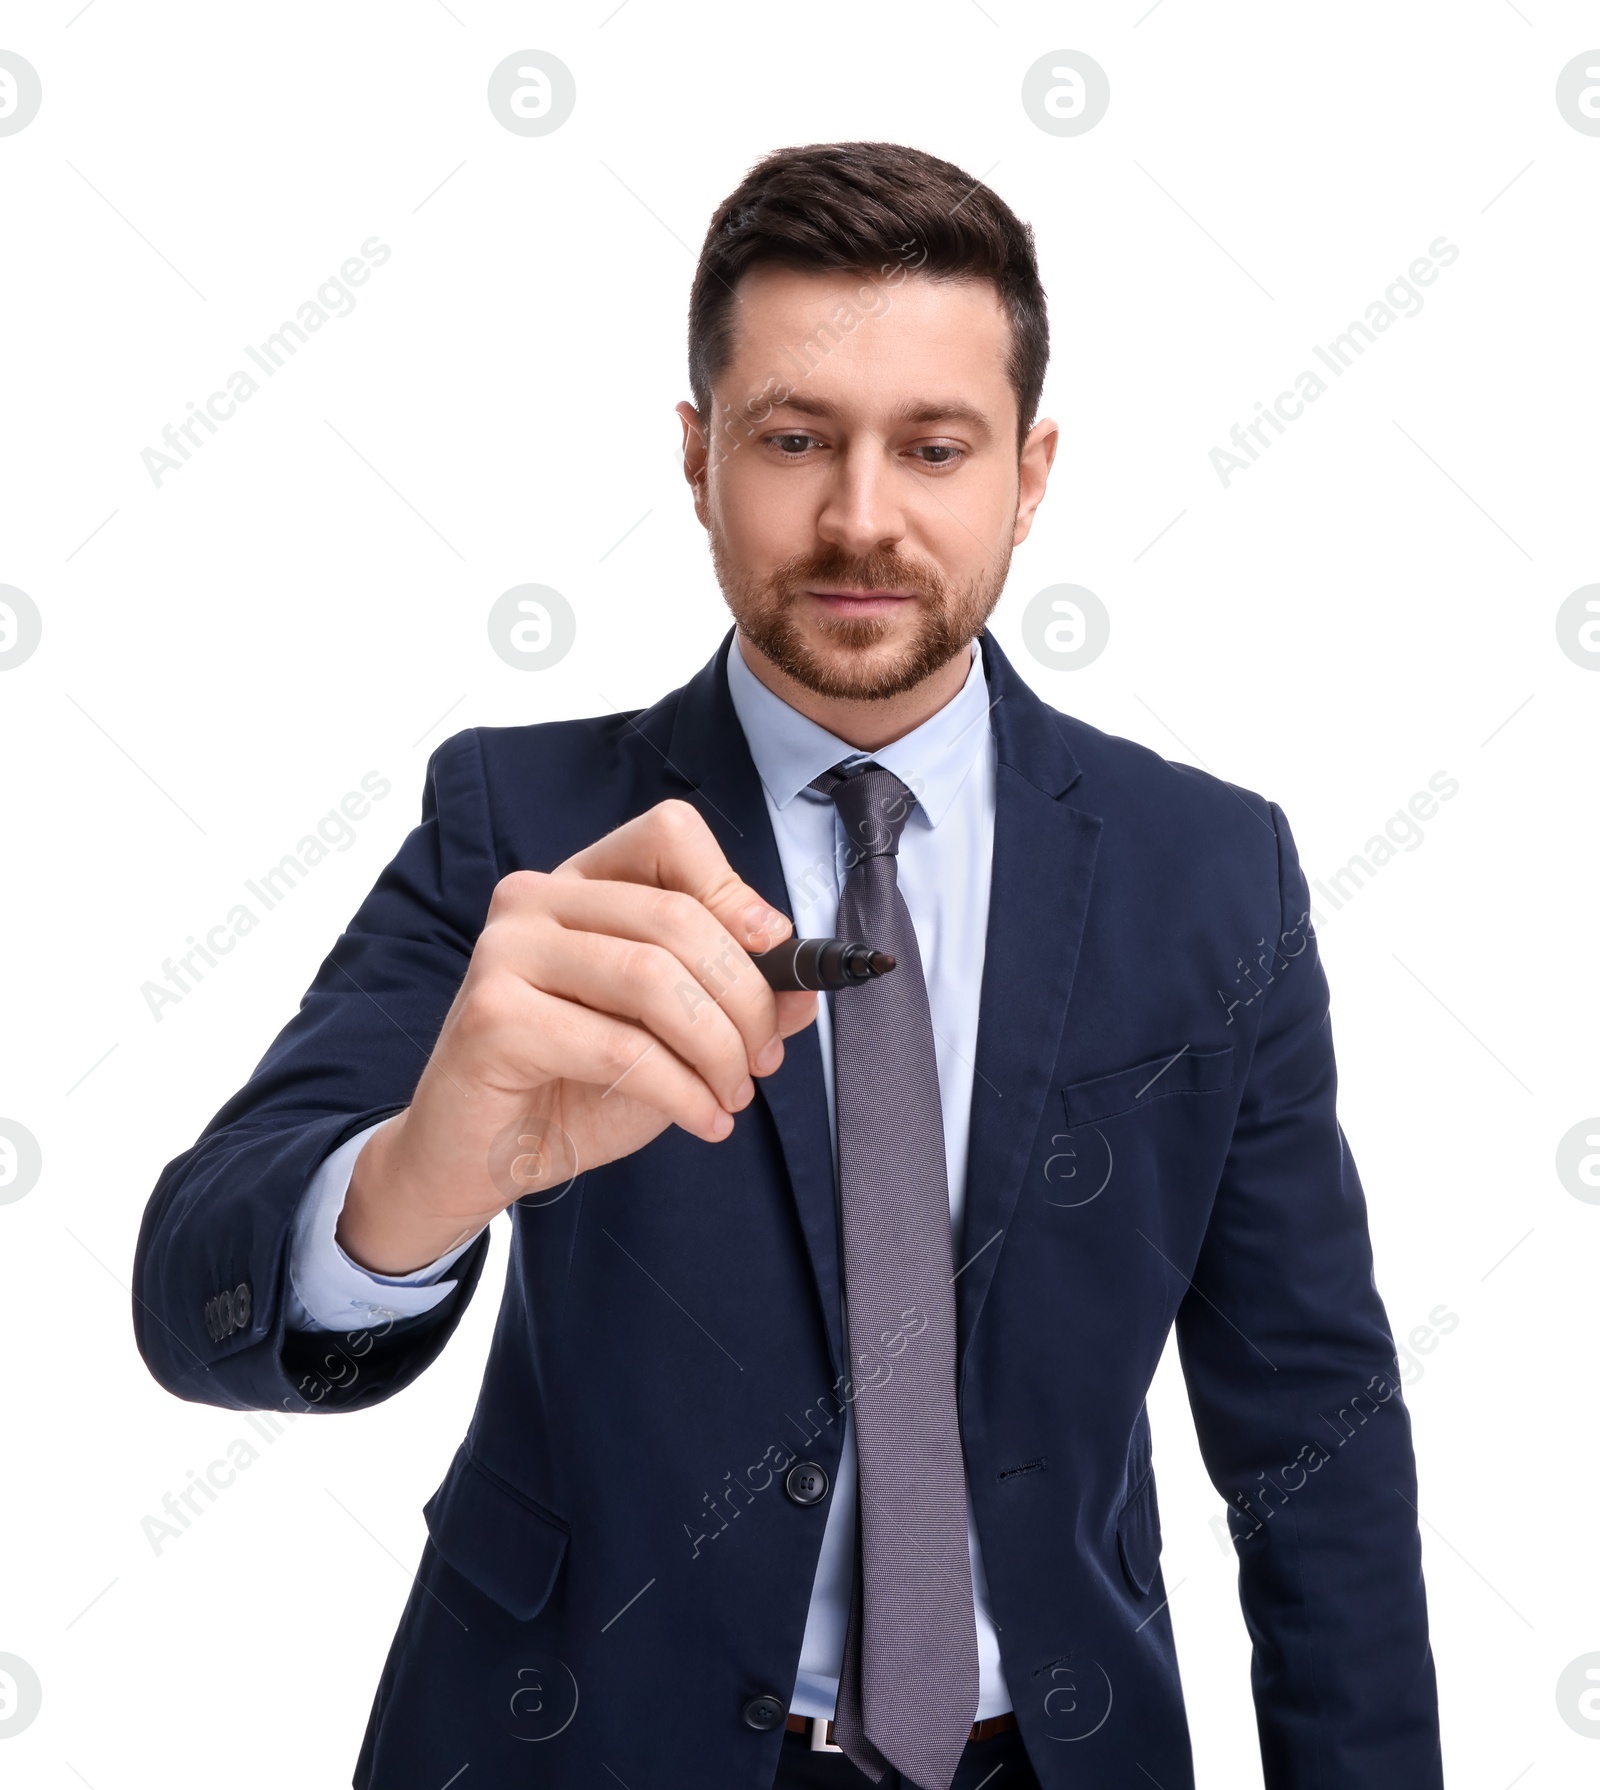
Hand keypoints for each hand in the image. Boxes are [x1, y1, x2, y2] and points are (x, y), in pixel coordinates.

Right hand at [336, 800, 818, 1273]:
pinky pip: (621, 1048)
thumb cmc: (572, 1088)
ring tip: (732, 1095)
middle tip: (764, 1060)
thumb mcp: (672, 1039)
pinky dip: (682, 1092)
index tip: (775, 954)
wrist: (475, 1160)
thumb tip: (803, 989)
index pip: (669, 837)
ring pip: (653, 979)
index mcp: (578, 886)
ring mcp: (505, 952)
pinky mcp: (494, 1017)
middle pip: (677, 917)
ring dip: (717, 1049)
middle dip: (745, 998)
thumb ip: (734, 1003)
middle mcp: (534, 900)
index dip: (734, 890)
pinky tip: (702, 1120)